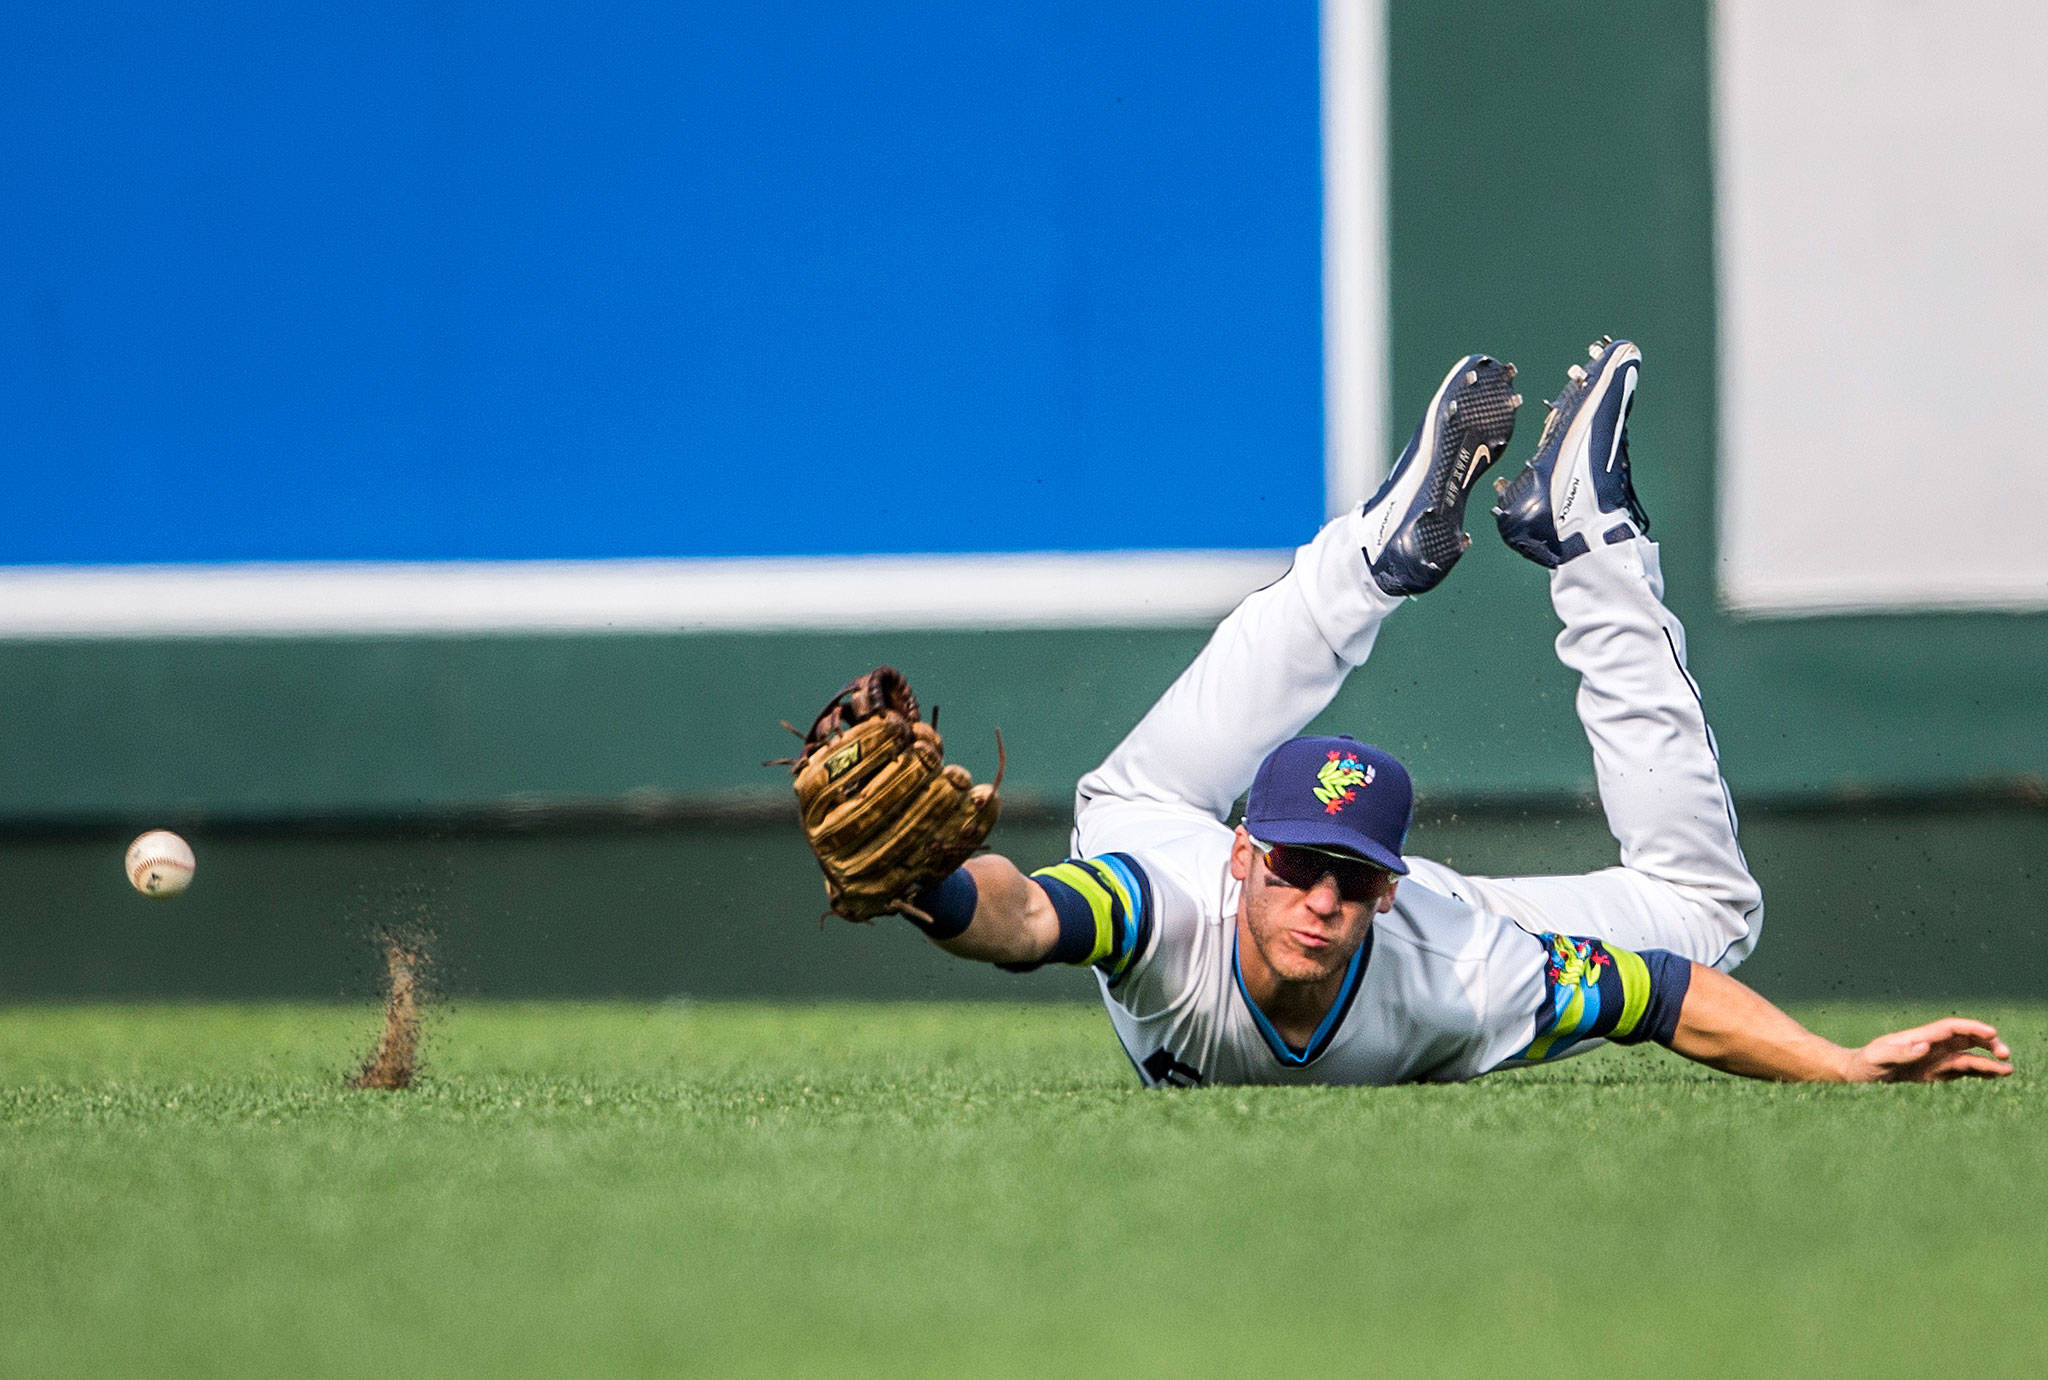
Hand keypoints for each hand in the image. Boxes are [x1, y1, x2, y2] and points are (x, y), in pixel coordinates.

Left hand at [1843, 1018, 2012, 1082]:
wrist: (1858, 1075)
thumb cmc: (1866, 1064)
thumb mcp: (1878, 1058)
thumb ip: (1901, 1052)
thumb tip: (1924, 1045)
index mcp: (1920, 1037)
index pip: (1952, 1028)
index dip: (1972, 1028)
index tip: (1991, 1033)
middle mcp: (1932, 1046)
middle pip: (1966, 1039)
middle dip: (1987, 1043)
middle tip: (2004, 1054)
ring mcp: (1935, 1060)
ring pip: (1968, 1057)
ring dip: (1987, 1062)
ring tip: (2008, 1070)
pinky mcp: (1935, 1074)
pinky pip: (1961, 1072)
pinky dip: (1978, 1073)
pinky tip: (1993, 1077)